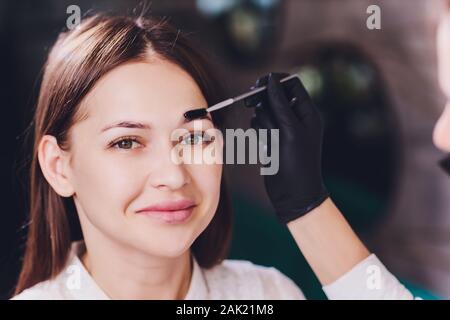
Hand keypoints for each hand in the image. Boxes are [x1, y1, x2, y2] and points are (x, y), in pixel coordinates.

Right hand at [245, 72, 328, 223]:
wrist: (292, 194)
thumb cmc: (297, 163)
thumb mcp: (291, 131)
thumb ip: (280, 104)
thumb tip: (271, 80)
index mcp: (307, 113)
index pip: (291, 84)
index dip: (275, 81)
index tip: (259, 84)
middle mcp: (295, 118)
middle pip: (274, 96)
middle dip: (263, 101)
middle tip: (250, 102)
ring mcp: (282, 129)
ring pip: (264, 112)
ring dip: (262, 122)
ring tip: (270, 140)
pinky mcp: (270, 139)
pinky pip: (258, 126)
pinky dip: (258, 133)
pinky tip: (265, 147)